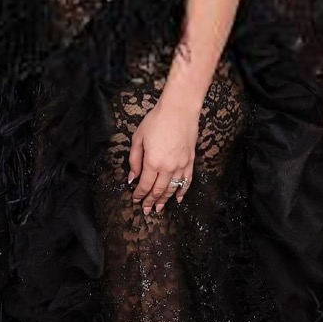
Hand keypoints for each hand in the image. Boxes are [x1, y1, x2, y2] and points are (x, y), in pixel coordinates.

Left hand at [129, 97, 196, 213]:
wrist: (179, 111)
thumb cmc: (155, 121)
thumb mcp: (138, 138)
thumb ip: (134, 160)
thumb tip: (132, 178)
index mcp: (152, 162)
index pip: (145, 185)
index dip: (140, 195)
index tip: (135, 200)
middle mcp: (167, 167)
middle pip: (158, 190)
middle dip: (151, 201)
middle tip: (146, 210)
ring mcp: (181, 166)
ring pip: (172, 189)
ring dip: (165, 200)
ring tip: (159, 208)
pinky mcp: (190, 162)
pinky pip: (186, 182)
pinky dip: (182, 192)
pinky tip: (178, 199)